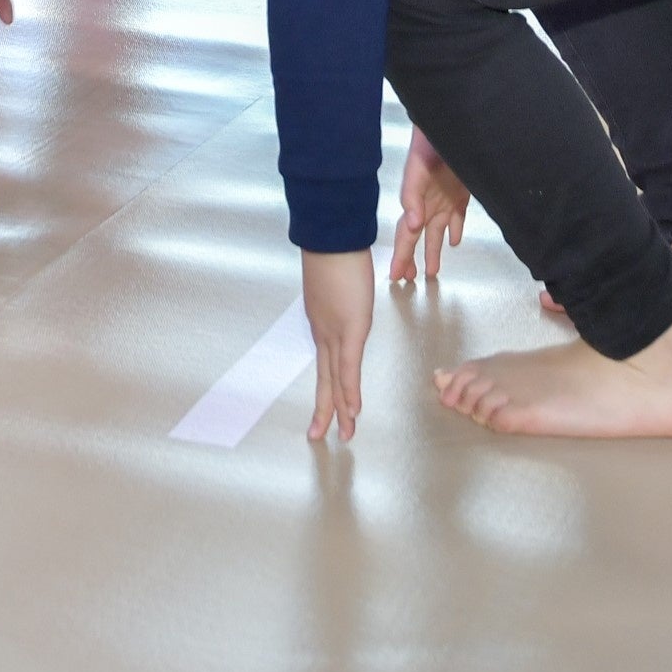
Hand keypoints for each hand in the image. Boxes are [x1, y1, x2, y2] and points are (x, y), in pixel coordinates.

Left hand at [304, 248, 375, 442]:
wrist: (332, 236)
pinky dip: (350, 392)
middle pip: (324, 378)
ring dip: (340, 410)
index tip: (324, 405)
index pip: (325, 362)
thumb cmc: (336, 250)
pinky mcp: (350, 329)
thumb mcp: (337, 279)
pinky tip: (353, 411)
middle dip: (324, 409)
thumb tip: (346, 293)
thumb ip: (340, 293)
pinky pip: (349, 367)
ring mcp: (336, 333)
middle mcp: (324, 332)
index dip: (325, 386)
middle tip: (319, 435)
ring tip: (343, 434)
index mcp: (322, 322)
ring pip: (335, 380)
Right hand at [388, 130, 469, 284]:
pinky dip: (455, 231)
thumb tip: (412, 226)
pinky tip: (454, 241)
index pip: (405, 234)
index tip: (395, 275)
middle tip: (407, 278)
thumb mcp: (417, 169)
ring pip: (437, 232)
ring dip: (433, 251)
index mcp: (415, 201)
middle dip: (411, 257)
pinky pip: (457, 218)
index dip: (400, 255)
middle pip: (417, 237)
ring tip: (431, 271)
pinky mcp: (460, 195)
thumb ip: (412, 196)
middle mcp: (427, 204)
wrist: (450, 126)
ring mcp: (444, 200)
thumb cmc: (429, 144)